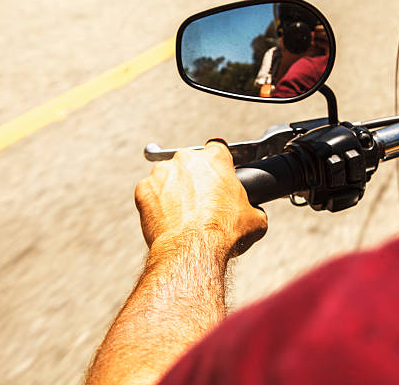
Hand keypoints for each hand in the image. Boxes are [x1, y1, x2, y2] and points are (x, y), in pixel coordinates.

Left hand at [135, 140, 267, 258]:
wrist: (193, 250)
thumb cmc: (223, 233)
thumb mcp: (255, 220)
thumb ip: (253, 208)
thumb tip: (254, 215)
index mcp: (215, 158)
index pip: (217, 149)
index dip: (218, 164)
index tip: (217, 177)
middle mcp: (186, 159)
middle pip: (189, 162)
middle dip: (193, 178)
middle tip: (200, 202)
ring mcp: (161, 173)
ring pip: (167, 176)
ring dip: (173, 190)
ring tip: (182, 214)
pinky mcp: (143, 190)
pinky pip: (149, 193)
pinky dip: (155, 204)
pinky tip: (167, 220)